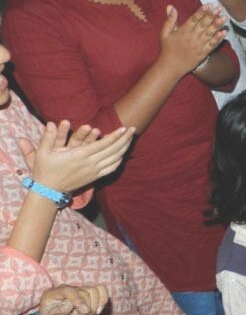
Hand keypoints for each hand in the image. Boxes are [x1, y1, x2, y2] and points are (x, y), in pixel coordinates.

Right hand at [18, 120, 134, 193]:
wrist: (49, 191)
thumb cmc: (45, 170)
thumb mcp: (42, 153)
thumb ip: (48, 137)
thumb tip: (50, 123)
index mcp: (80, 156)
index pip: (103, 145)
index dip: (115, 136)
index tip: (124, 128)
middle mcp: (90, 164)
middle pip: (113, 150)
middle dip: (125, 139)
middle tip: (133, 129)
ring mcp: (94, 171)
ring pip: (115, 159)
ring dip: (125, 148)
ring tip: (131, 138)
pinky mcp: (95, 177)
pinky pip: (112, 168)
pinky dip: (119, 160)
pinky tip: (123, 153)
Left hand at [37, 284, 108, 314]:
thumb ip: (57, 314)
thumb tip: (70, 306)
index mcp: (52, 295)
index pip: (68, 291)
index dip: (79, 300)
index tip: (85, 311)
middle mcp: (67, 289)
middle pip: (84, 292)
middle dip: (88, 307)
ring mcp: (78, 290)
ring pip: (94, 291)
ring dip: (94, 306)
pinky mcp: (89, 293)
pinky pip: (101, 289)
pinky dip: (103, 300)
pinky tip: (98, 311)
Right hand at [159, 4, 227, 76]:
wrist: (171, 67)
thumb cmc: (167, 49)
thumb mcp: (165, 33)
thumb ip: (170, 20)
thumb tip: (171, 6)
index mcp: (183, 31)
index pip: (194, 19)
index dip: (202, 12)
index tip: (208, 5)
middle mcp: (192, 38)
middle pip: (204, 25)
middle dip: (212, 15)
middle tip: (219, 8)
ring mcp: (199, 46)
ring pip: (209, 34)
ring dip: (217, 25)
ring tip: (224, 18)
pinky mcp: (203, 53)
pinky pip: (212, 45)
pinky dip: (218, 39)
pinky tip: (224, 33)